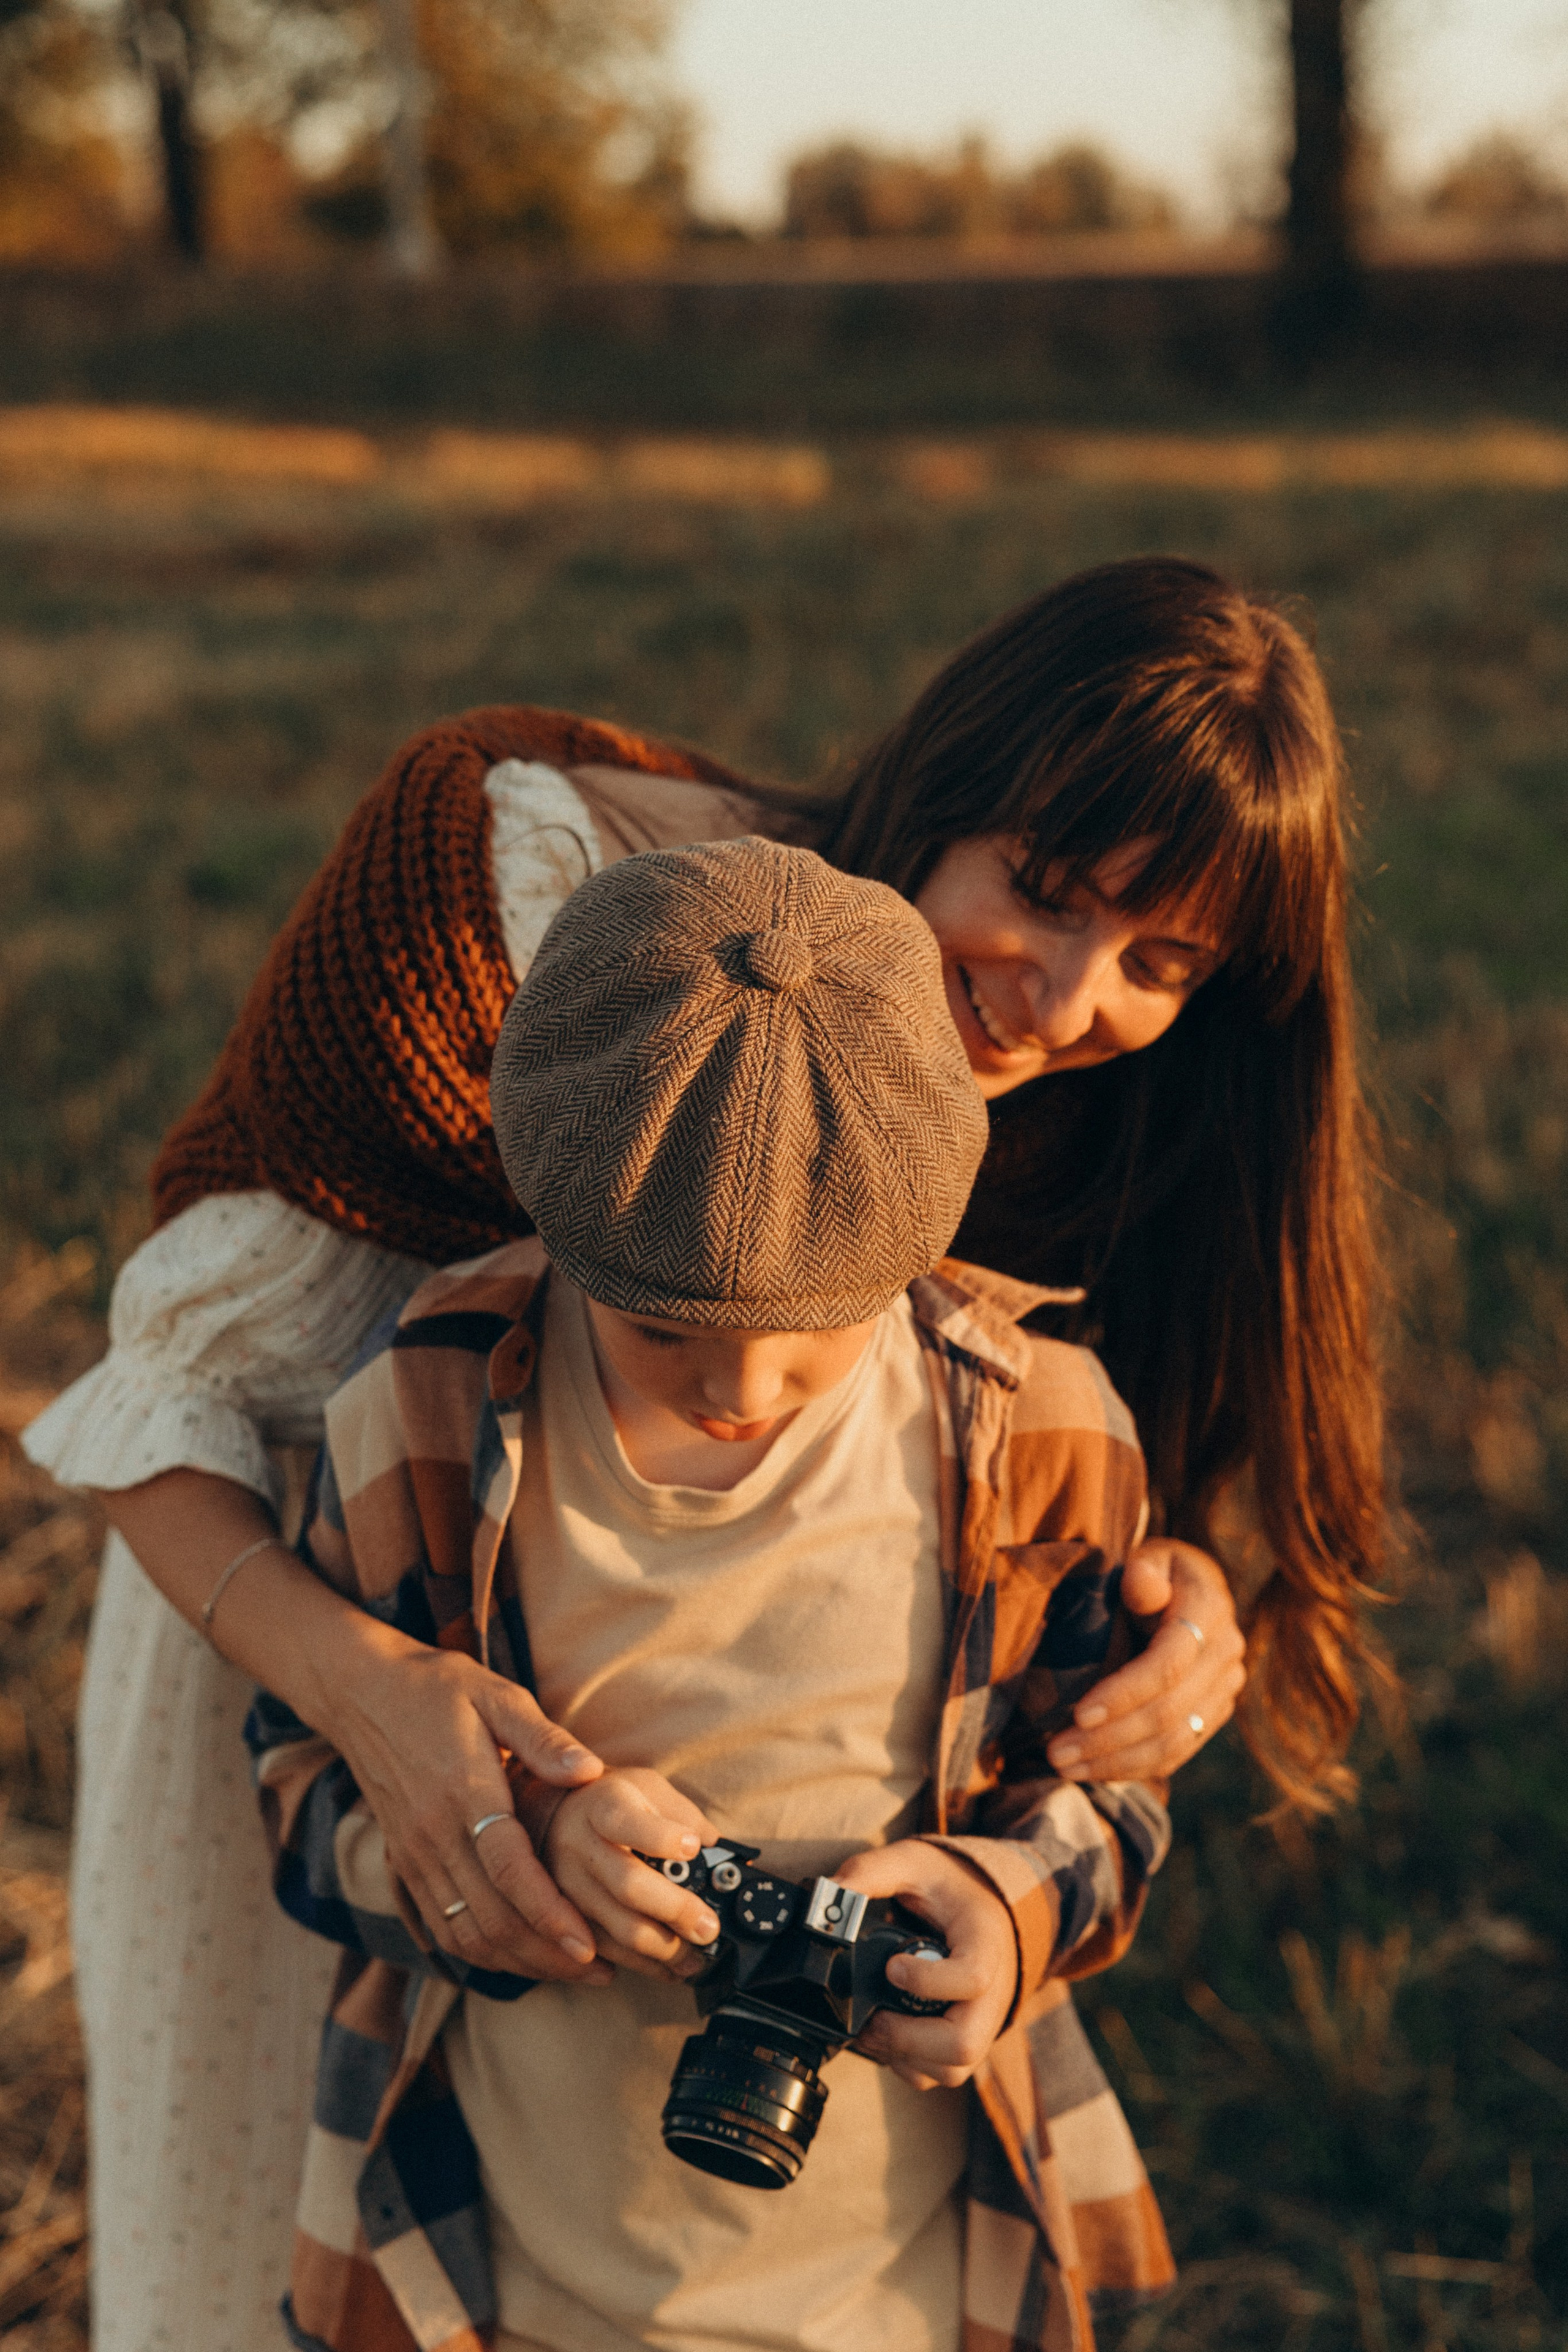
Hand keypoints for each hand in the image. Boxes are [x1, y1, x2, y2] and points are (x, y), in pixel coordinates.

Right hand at [326, 1631, 611, 1981]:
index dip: (550, 1914)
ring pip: (465, 1933)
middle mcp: (434, 1835)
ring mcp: (414, 1855)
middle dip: (547, 1954)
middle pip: (491, 1918)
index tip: (590, 1944)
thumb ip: (544, 1737)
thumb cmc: (439, 1689)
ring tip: (569, 1970)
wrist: (361, 1693)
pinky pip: (441, 1926)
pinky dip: (480, 1952)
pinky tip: (518, 1956)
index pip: (509, 1872)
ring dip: (518, 1962)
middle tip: (599, 1970)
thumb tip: (591, 1771)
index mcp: (464, 1793)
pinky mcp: (404, 1864)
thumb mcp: (497, 1693)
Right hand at [545, 1768, 721, 1980]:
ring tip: (696, 1957)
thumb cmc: (614, 1802)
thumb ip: (684, 1816)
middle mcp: (578, 1845)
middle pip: (627, 1884)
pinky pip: (603, 1949)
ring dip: (662, 1949)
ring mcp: (566, 1884)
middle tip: (708, 1927)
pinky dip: (640, 1964)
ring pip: (616, 1927)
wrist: (559, 1817)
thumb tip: (722, 1853)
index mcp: (602, 1806)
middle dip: (675, 1910)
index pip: (625, 1821)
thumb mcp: (648, 1790)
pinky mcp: (563, 1916)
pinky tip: (667, 1967)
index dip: (661, 1837)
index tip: (692, 1847)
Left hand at [833, 1841, 1017, 2089]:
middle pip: (964, 2043)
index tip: (891, 1967)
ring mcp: (982, 2022)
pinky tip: (885, 2034)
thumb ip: (871, 1872)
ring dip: (904, 2055)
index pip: (972, 1977)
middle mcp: (993, 1991)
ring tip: (872, 2025)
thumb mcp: (913, 1861)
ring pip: (953, 2069)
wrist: (983, 1906)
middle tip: (872, 2017)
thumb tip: (826, 1897)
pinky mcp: (967, 2040)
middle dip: (907, 2038)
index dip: (928, 1981)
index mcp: (986, 1942)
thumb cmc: (948, 1886)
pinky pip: (941, 2074)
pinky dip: (908, 2065)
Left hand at [1046, 1539, 1245, 1782]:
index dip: (1124, 1693)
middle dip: (1109, 1739)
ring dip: (1117, 1762)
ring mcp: (1224, 1689)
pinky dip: (1134, 1767)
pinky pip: (1177, 1752)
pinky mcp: (1213, 1714)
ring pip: (1174, 1742)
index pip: (1168, 1665)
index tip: (1078, 1714)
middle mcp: (1226, 1654)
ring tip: (1064, 1767)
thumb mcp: (1147, 1554)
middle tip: (1056, 1753)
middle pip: (1169, 1712)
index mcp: (1209, 1609)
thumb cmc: (1151, 1568)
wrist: (1184, 1585)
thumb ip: (1143, 1571)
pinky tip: (1093, 1771)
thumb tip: (1140, 1585)